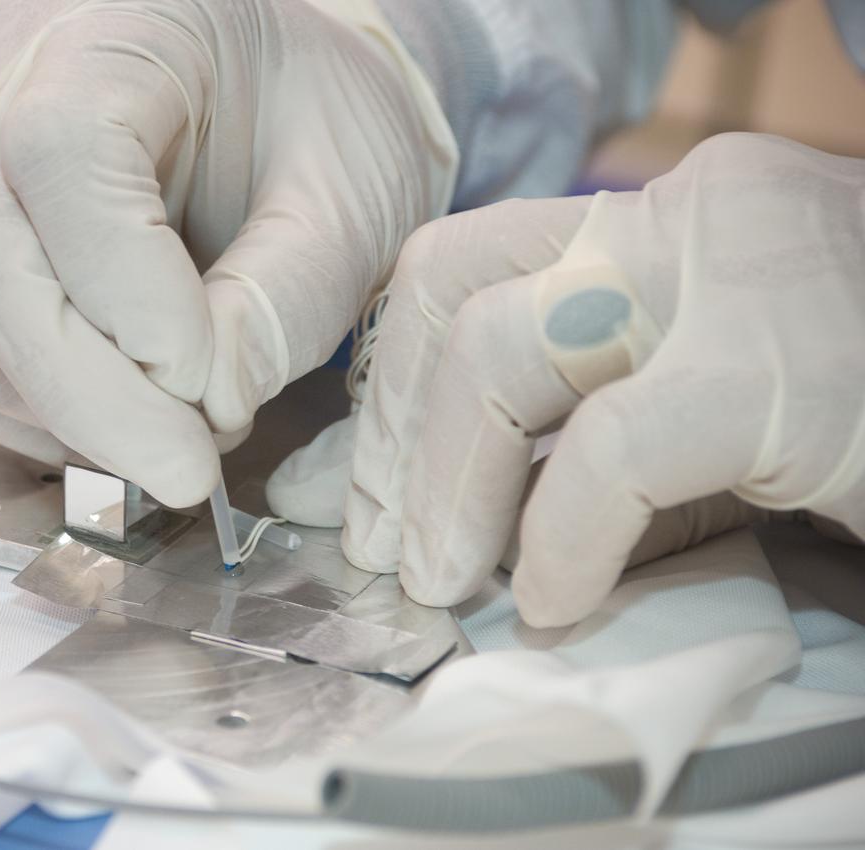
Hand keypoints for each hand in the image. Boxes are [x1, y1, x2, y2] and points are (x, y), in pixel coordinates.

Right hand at [0, 0, 455, 506]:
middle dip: (88, 396)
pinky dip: (49, 417)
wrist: (269, 94)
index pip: (62, 157)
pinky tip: (127, 422)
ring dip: (70, 416)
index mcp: (108, 34)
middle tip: (185, 473)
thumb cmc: (315, 119)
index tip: (208, 381)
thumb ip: (288, 295)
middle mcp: (0, 100)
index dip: (127, 290)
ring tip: (175, 442)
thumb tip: (207, 409)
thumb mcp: (349, 189)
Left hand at [274, 133, 864, 625]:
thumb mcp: (707, 398)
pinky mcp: (779, 368)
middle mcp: (681, 215)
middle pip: (446, 290)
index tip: (377, 479)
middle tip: (390, 544)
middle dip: (393, 433)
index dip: (391, 378)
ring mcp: (730, 274)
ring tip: (446, 581)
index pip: (459, 262)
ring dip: (445, 487)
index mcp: (655, 219)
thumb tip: (456, 509)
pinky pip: (609, 455)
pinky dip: (559, 540)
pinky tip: (557, 595)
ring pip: (497, 352)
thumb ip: (587, 429)